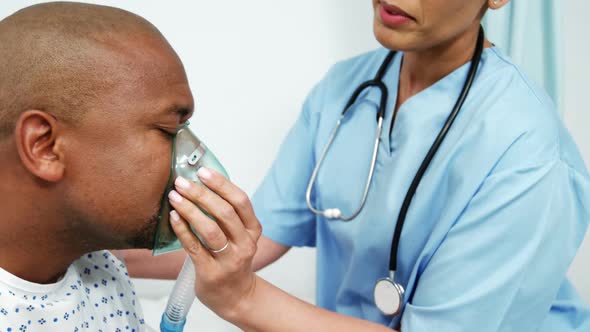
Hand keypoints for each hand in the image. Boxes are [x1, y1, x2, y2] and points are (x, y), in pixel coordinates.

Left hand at [167, 167, 261, 319]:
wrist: (235, 297)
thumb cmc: (232, 260)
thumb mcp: (239, 236)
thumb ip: (226, 215)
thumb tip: (199, 184)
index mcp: (253, 230)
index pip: (241, 201)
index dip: (221, 184)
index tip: (203, 171)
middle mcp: (245, 244)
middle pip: (225, 212)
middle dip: (201, 193)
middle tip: (182, 182)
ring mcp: (229, 260)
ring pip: (211, 229)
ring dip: (190, 209)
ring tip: (174, 197)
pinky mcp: (211, 272)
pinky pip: (194, 246)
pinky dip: (182, 229)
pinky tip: (173, 216)